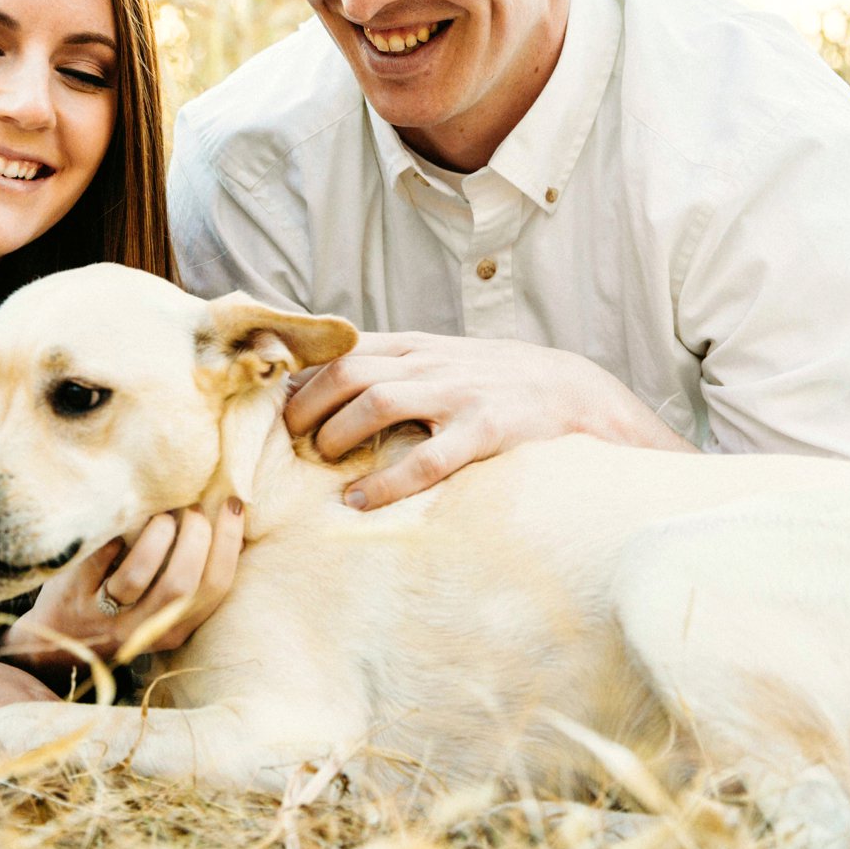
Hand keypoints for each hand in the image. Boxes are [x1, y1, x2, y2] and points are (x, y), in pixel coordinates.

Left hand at [0, 503, 243, 669]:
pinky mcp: (73, 596)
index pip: (214, 588)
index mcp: (175, 627)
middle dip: (195, 537)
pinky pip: (97, 559)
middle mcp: (142, 627)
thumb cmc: (121, 610)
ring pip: (136, 574)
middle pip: (181, 584)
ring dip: (155, 535)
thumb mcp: (159, 607)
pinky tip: (122, 522)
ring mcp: (104, 615)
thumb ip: (187, 577)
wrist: (57, 641)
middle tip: (192, 509)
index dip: (229, 544)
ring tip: (161, 514)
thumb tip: (226, 517)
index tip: (233, 507)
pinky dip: (115, 535)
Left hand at [283, 331, 694, 509]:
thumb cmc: (497, 384)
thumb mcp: (444, 361)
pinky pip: (426, 458)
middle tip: (288, 440)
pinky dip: (386, 483)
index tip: (272, 404)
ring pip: (376, 402)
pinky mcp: (486, 429)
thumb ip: (393, 367)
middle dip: (306, 406)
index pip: (342, 348)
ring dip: (336, 435)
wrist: (578, 394)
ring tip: (321, 463)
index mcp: (417, 346)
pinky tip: (361, 502)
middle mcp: (432, 362)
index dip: (300, 375)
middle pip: (346, 372)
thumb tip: (323, 387)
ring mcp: (459, 393)